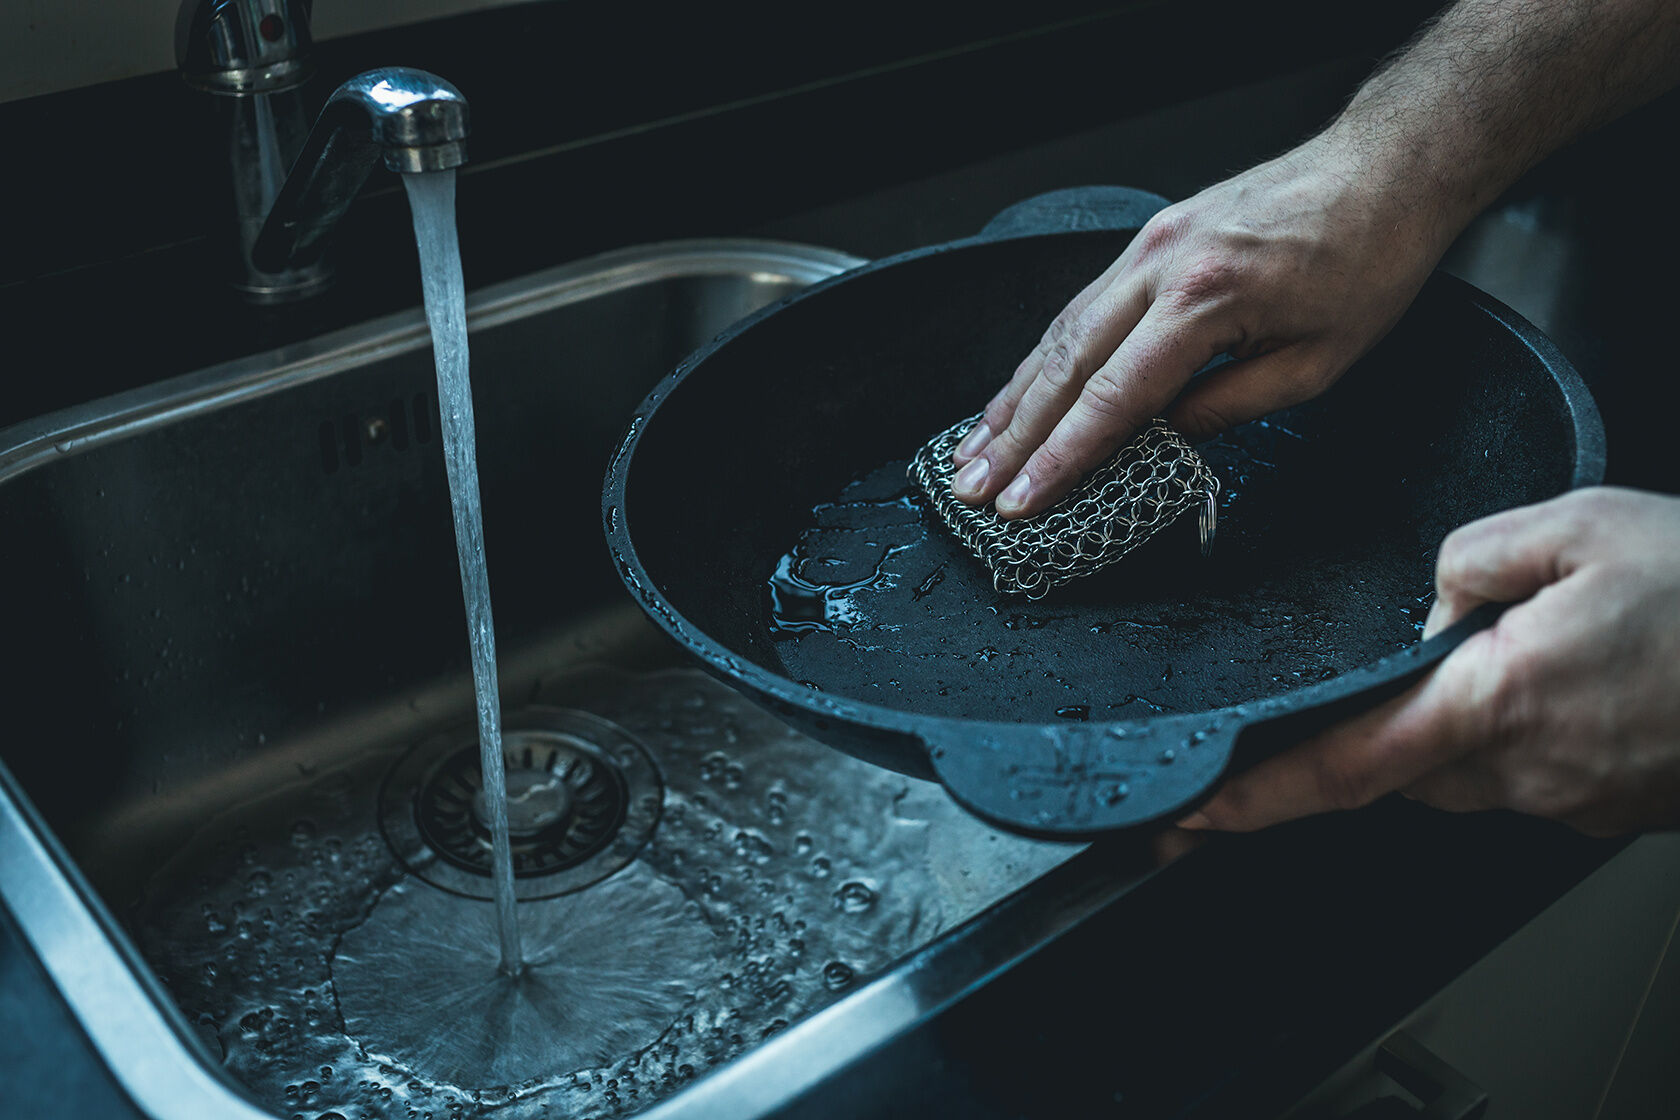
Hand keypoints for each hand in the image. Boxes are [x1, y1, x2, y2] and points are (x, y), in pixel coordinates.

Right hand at [950, 133, 1450, 518]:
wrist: (1384, 168)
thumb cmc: (1368, 261)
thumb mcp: (1316, 363)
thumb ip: (1229, 407)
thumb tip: (1162, 443)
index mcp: (1205, 298)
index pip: (1113, 398)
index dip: (1062, 459)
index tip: (1022, 503)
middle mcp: (1160, 265)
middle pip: (1065, 366)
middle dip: (1014, 437)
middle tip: (972, 490)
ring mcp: (1147, 246)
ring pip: (1059, 333)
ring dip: (1012, 399)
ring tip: (974, 451)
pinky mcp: (1148, 239)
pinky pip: (1080, 307)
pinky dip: (1042, 358)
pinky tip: (1017, 393)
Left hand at [1180, 488, 1679, 837]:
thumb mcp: (1580, 528)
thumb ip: (1474, 558)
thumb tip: (1431, 596)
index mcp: (1497, 703)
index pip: (1342, 766)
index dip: (1257, 796)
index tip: (1193, 815)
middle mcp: (1525, 771)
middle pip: (1396, 769)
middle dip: (1372, 731)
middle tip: (1387, 678)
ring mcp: (1570, 801)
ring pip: (1460, 774)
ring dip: (1449, 726)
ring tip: (1517, 658)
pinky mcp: (1608, 809)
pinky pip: (1523, 778)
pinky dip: (1513, 736)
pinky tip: (1565, 682)